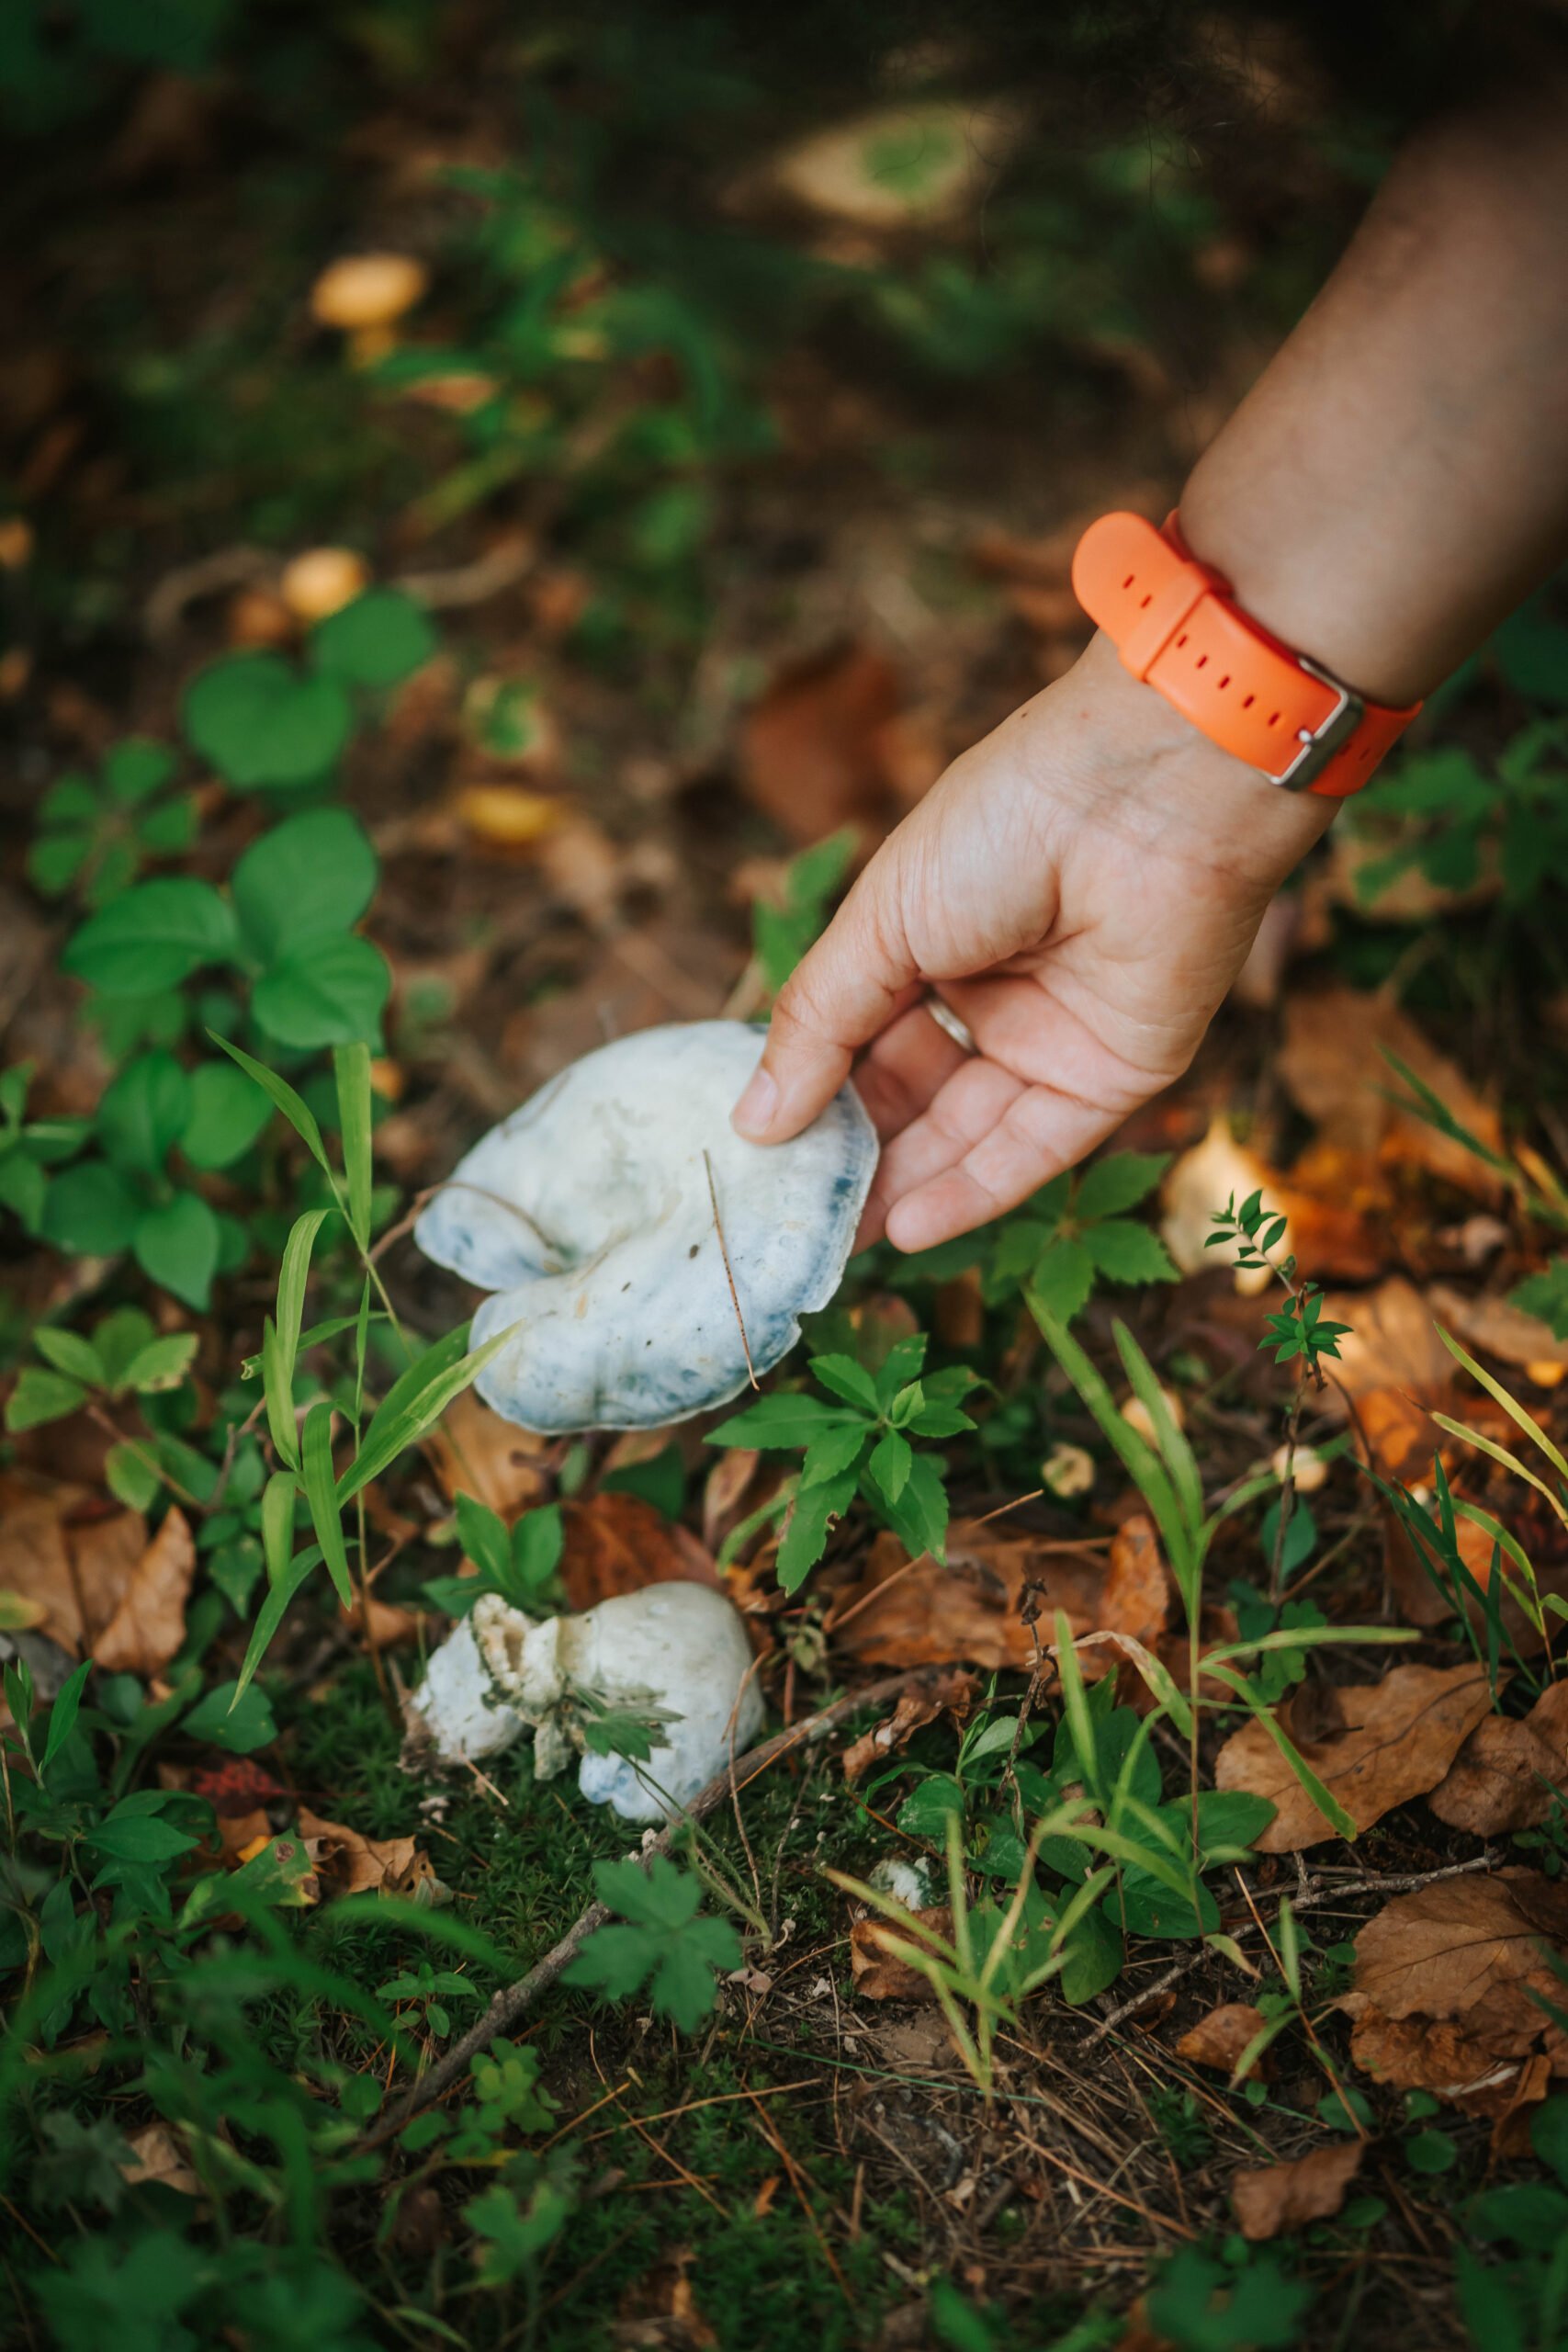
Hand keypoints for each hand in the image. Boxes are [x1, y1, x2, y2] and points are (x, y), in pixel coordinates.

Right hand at [731, 633, 1332, 1251]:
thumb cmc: (1003, 825)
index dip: (813, 1092)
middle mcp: (996, 990)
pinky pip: (1036, 1147)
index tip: (760, 1154)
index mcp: (934, 936)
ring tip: (838, 1240)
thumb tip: (751, 1122)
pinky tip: (908, 1227)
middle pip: (914, 1094)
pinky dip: (974, 1190)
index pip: (862, 1035)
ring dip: (905, 1186)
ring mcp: (1057, 1034)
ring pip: (969, 1131)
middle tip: (793, 1218)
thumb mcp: (880, 925)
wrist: (1144, 799)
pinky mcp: (1116, 1073)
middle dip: (856, 1155)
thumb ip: (818, 1027)